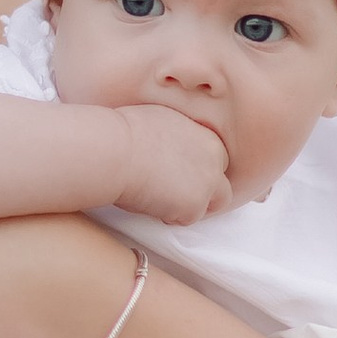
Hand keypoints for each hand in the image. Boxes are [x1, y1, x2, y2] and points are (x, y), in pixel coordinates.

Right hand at [107, 105, 232, 223]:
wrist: (114, 150)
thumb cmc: (123, 132)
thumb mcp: (160, 119)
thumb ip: (177, 135)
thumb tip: (168, 142)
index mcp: (205, 133)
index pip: (216, 157)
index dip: (198, 169)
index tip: (180, 174)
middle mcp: (214, 156)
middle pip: (222, 181)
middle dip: (204, 190)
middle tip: (176, 195)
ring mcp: (208, 182)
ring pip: (215, 203)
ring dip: (193, 205)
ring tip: (163, 201)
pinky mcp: (195, 205)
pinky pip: (188, 218)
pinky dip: (171, 216)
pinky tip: (151, 203)